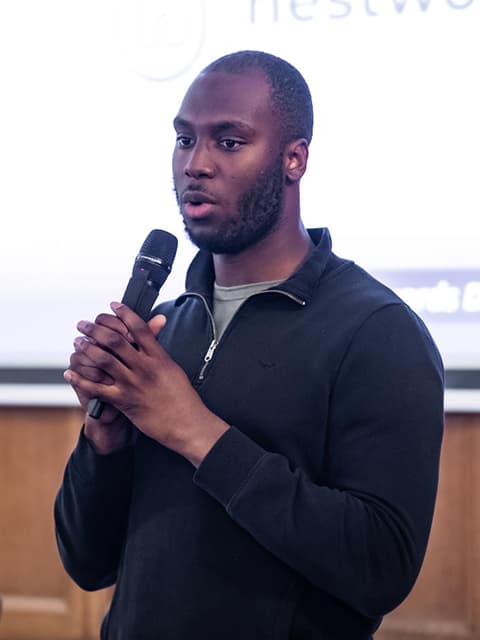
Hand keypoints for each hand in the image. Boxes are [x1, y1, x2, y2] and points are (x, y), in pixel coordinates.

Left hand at [64, 303, 228, 465]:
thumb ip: (160, 350)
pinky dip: (81, 380)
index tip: (113, 306)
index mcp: (158, 357)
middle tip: (84, 324)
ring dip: (87, 348)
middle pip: (115, 340)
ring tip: (78, 342)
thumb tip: (156, 332)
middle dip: (96, 329)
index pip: (139, 328)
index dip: (124, 314)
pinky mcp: (124, 401)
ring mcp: (133, 384)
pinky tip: (71, 373)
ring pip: (103, 360)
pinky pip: (97, 388)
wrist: (186, 423)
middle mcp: (144, 367)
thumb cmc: (182, 398)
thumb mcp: (173, 368)